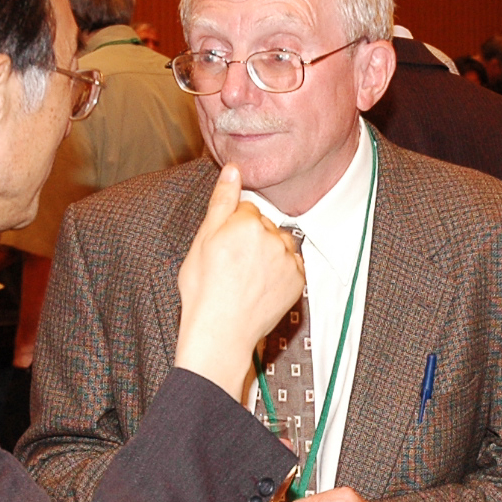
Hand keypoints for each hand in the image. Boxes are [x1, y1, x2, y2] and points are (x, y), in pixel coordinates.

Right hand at [174, 165, 304, 392]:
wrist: (220, 333)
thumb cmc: (204, 290)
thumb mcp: (203, 240)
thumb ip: (221, 201)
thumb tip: (232, 168)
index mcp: (246, 223)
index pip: (246, 210)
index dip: (231, 228)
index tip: (223, 249)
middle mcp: (273, 237)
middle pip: (265, 225)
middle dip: (252, 239)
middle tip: (232, 266)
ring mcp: (288, 260)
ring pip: (280, 243)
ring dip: (269, 253)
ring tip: (247, 278)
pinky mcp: (298, 280)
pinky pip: (291, 264)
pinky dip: (280, 272)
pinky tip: (260, 286)